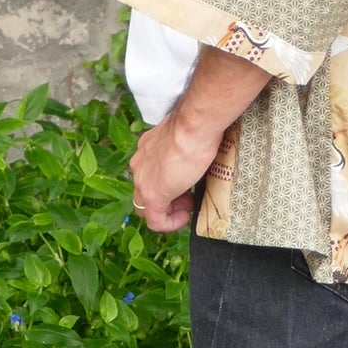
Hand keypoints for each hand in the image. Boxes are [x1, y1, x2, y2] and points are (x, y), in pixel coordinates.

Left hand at [128, 43, 271, 231]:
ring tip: (189, 206)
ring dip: (168, 210)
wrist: (193, 127)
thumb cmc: (197, 124)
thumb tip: (207, 140)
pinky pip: (154, 220)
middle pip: (144, 191)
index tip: (187, 183)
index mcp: (147, 147)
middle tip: (189, 197)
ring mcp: (144, 181)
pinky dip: (169, 223)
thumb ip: (191, 140)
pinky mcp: (152, 196)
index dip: (167, 181)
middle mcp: (140, 164)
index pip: (149, 171)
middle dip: (166, 198)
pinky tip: (186, 217)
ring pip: (145, 206)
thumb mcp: (191, 134)